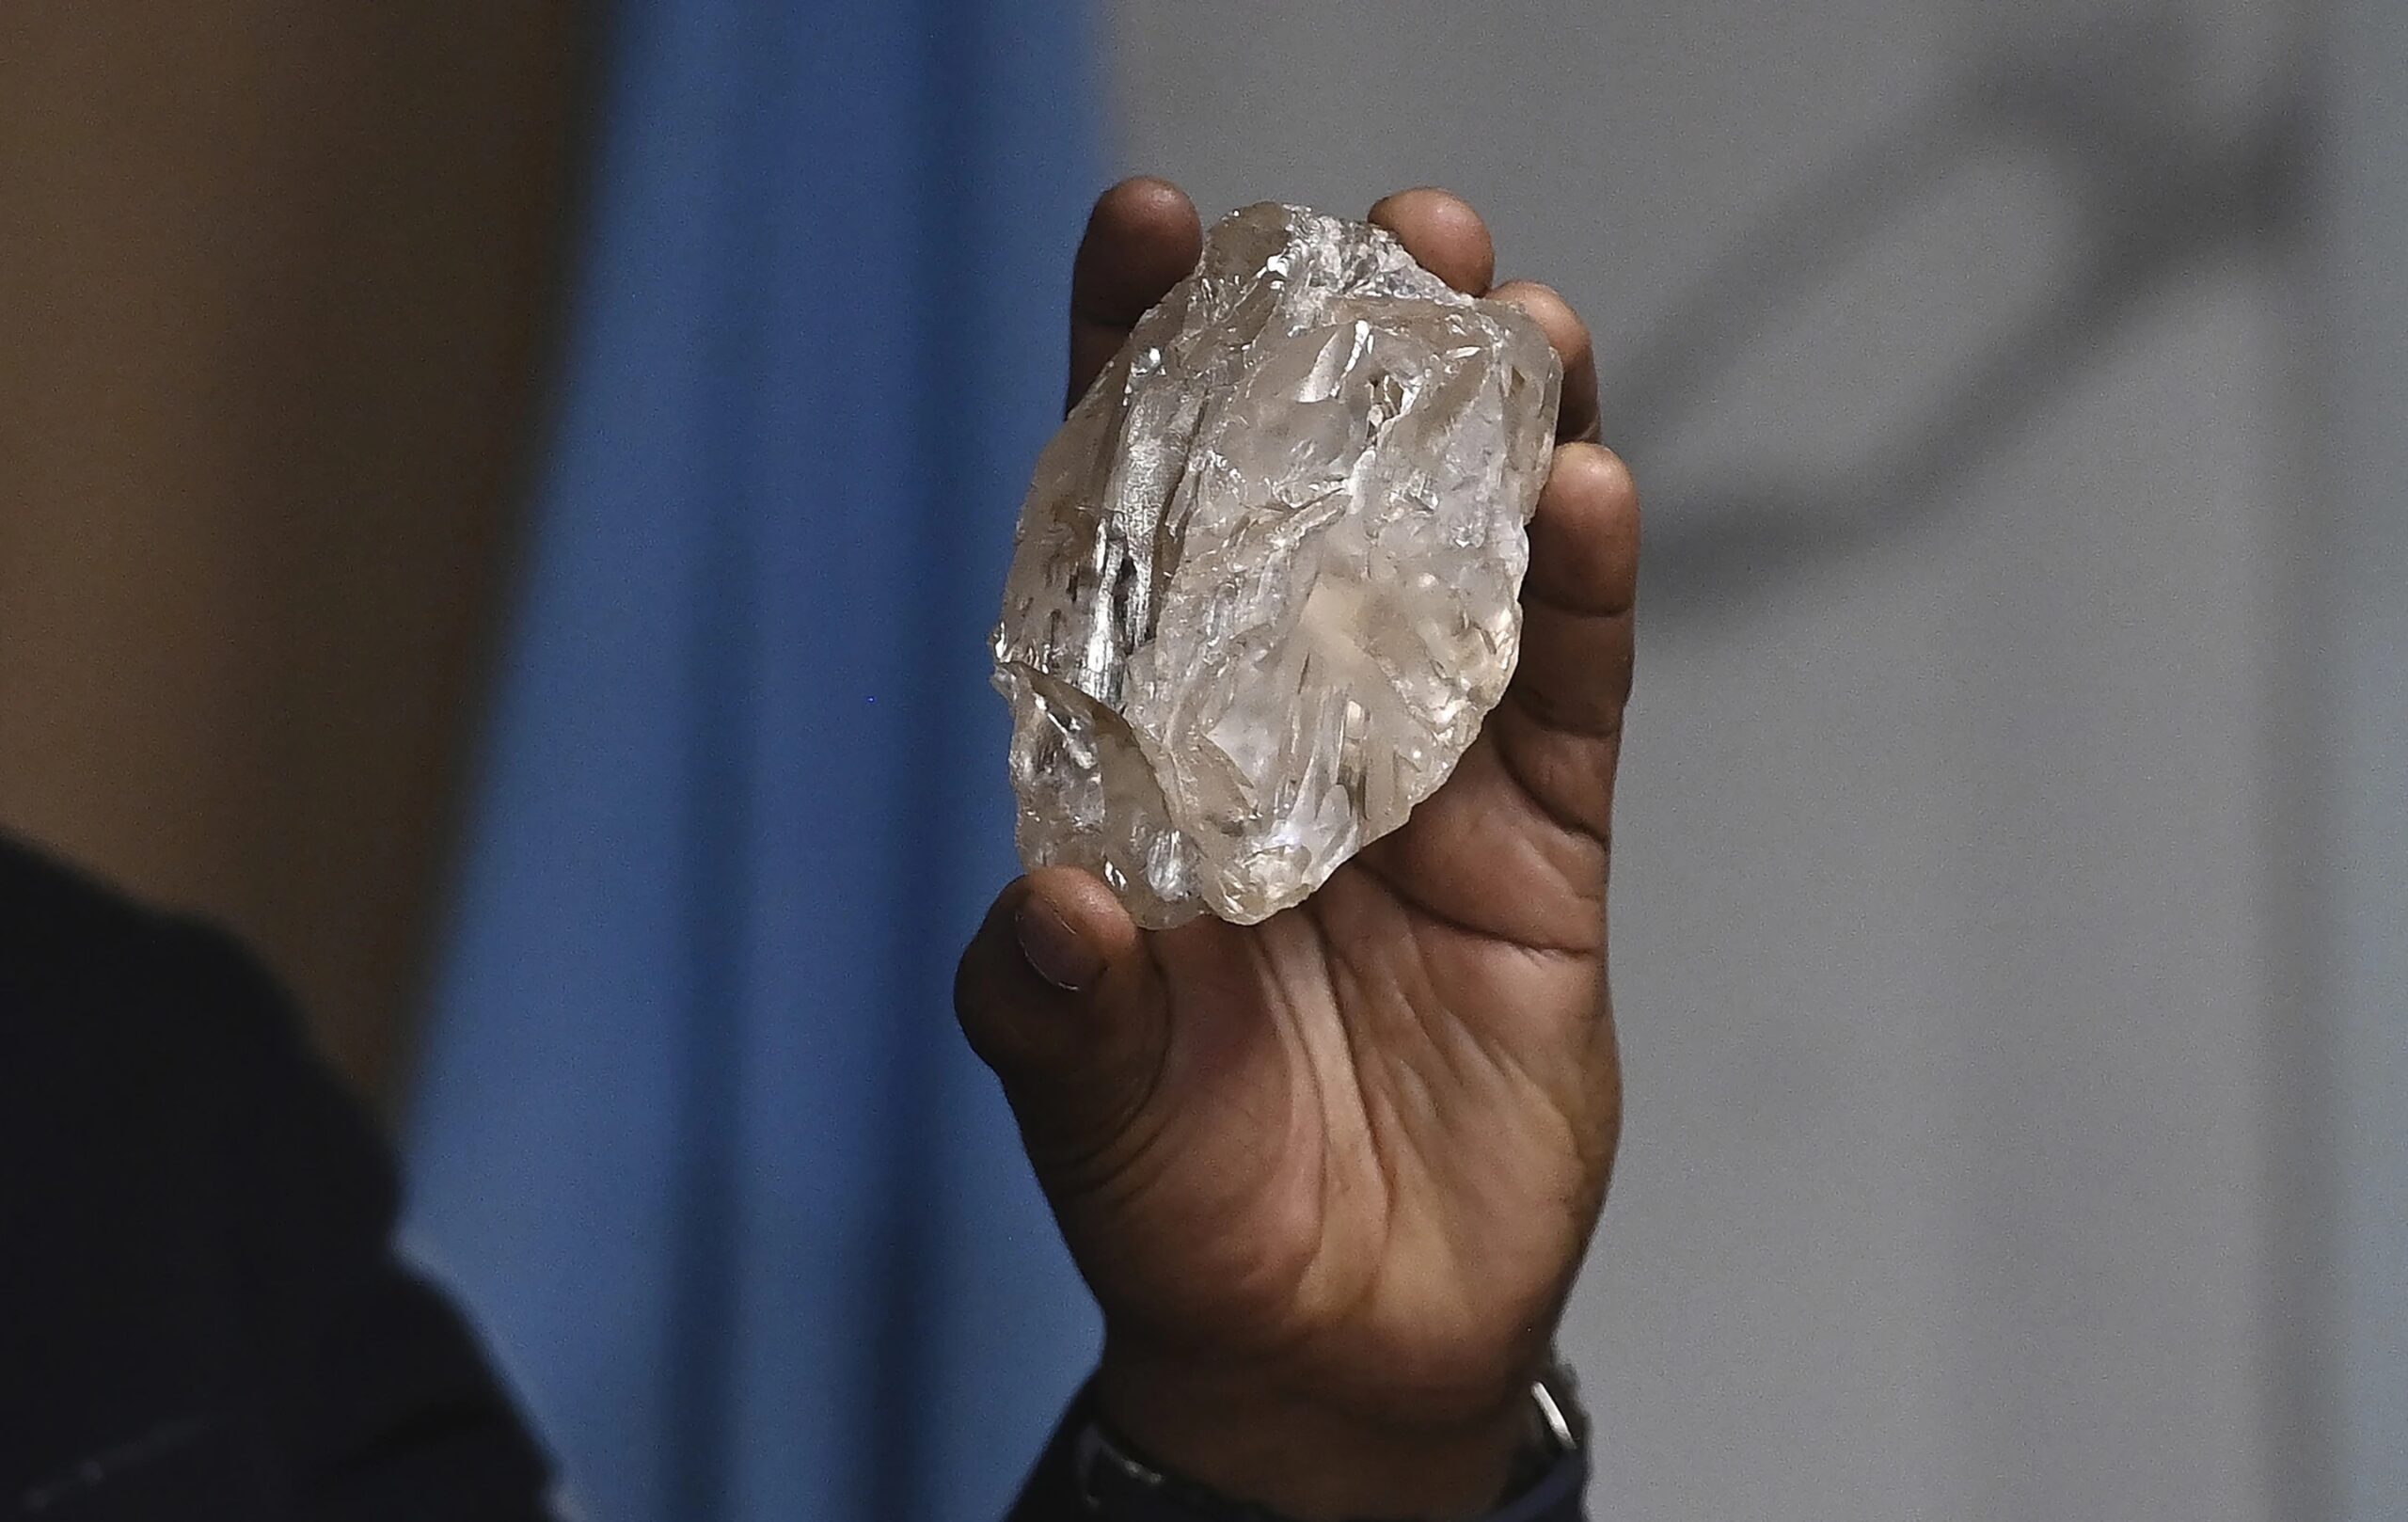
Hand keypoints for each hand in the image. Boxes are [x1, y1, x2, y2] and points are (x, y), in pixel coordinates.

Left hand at [957, 178, 1634, 1521]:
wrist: (1342, 1346)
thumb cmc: (1185, 1211)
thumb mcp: (1094, 1112)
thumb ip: (1059, 1014)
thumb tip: (1052, 913)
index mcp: (1144, 759)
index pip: (1129, 531)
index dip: (1135, 375)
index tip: (1148, 230)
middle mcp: (1279, 735)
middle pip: (1311, 506)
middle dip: (1341, 362)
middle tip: (1391, 235)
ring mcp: (1420, 779)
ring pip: (1460, 567)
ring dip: (1489, 439)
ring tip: (1513, 315)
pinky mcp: (1540, 845)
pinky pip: (1565, 692)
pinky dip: (1577, 594)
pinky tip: (1588, 490)